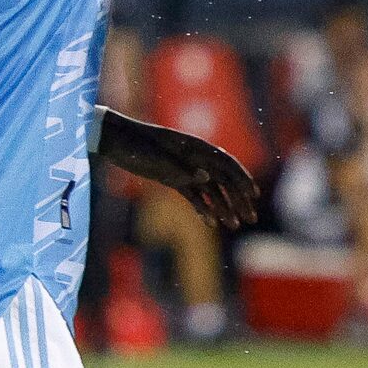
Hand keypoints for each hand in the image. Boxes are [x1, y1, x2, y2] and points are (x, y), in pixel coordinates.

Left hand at [95, 112, 258, 229]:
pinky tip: (211, 224)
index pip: (226, 163)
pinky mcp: (172, 178)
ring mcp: (184, 168)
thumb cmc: (134, 146)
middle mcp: (194, 157)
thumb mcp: (157, 159)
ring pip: (211, 190)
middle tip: (250, 219)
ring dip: (223, 207)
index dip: (243, 179)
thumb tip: (206, 178)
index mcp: (194, 147)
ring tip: (233, 226)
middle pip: (224, 179)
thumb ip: (181, 169)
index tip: (254, 196)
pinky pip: (193, 195)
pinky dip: (203, 208)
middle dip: (239, 199)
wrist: (113, 141)